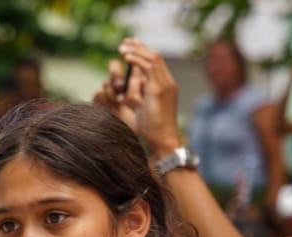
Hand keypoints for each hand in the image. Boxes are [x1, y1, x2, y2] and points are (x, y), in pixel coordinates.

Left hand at [115, 39, 181, 154]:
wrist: (162, 141)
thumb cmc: (151, 130)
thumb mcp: (142, 108)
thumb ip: (138, 95)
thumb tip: (130, 85)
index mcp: (166, 86)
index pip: (156, 63)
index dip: (144, 52)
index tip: (131, 46)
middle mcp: (168, 83)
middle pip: (156, 56)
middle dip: (140, 47)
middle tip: (126, 41)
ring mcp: (166, 85)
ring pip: (153, 58)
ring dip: (137, 51)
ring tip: (122, 48)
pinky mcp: (159, 90)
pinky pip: (149, 67)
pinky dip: (137, 60)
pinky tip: (126, 56)